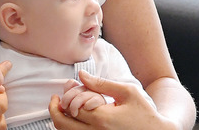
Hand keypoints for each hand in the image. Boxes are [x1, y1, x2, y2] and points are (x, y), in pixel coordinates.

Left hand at [49, 71, 176, 129]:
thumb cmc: (144, 112)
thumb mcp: (127, 92)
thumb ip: (102, 83)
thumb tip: (80, 74)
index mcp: (102, 118)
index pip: (71, 107)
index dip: (65, 97)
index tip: (67, 89)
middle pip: (62, 124)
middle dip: (54, 110)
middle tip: (55, 100)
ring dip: (59, 121)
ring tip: (62, 109)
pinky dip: (69, 129)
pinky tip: (73, 119)